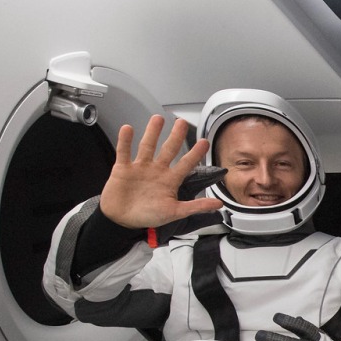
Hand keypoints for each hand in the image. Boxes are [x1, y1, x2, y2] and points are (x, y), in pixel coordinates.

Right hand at [99, 115, 224, 228]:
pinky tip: (128, 128)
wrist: (122, 221)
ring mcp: (140, 167)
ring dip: (152, 132)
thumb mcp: (175, 213)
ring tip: (158, 119)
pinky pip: (124, 151)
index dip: (195, 153)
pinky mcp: (123, 168)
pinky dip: (125, 140)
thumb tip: (218, 205)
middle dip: (176, 136)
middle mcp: (157, 170)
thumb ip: (196, 207)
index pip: (186, 164)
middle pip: (168, 149)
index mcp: (170, 180)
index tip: (204, 142)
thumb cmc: (148, 217)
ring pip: (147, 146)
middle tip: (182, 122)